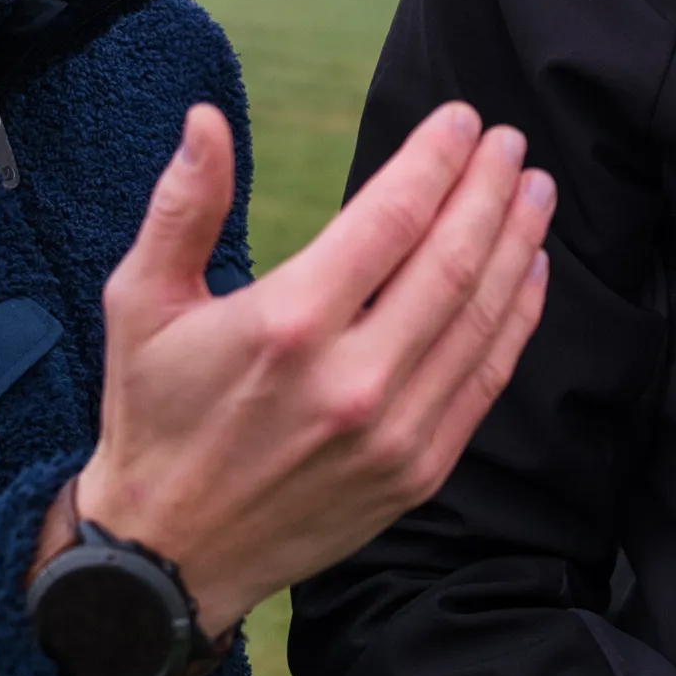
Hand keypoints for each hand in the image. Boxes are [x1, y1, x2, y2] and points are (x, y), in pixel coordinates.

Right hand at [66, 100, 553, 635]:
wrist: (167, 556)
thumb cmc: (152, 414)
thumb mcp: (141, 303)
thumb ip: (182, 206)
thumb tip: (207, 120)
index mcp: (288, 323)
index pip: (392, 217)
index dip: (435, 159)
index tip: (461, 119)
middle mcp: (352, 378)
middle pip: (451, 259)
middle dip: (489, 190)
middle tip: (512, 142)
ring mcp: (394, 431)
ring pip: (481, 316)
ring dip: (517, 244)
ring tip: (534, 191)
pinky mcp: (418, 472)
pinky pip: (486, 379)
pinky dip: (517, 318)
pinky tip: (531, 271)